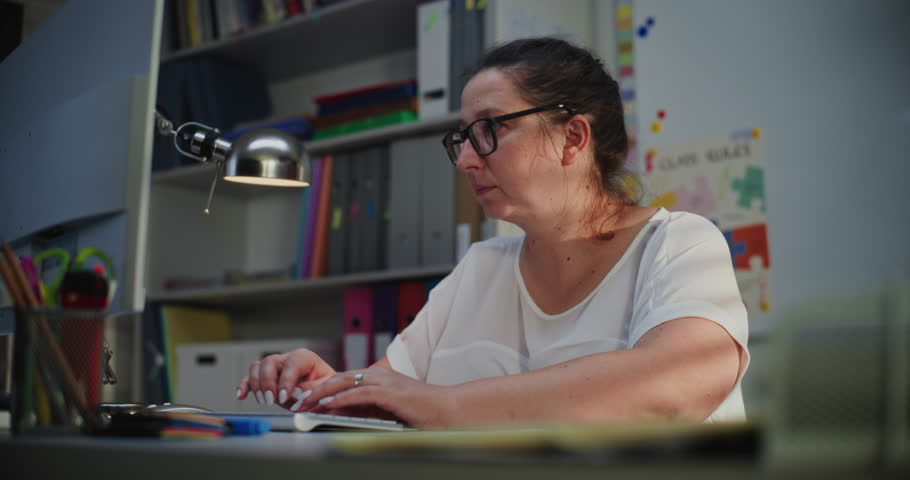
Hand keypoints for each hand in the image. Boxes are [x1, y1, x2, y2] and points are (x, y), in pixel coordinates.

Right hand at [235, 348, 336, 409]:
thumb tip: (296, 395)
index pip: (292, 363)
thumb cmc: (325, 390)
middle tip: (271, 400)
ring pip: (257, 367)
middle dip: (268, 382)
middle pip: (270, 362)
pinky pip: (249, 379)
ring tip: (264, 401)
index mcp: (304, 358)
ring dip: (257, 385)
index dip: (286, 380)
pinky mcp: (265, 381)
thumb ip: (310, 392)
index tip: (284, 396)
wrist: (323, 395)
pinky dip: (244, 386)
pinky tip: (241, 395)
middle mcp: (287, 360)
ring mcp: (274, 369)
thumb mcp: (325, 390)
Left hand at [293, 366, 454, 428]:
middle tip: (297, 400)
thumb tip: (340, 414)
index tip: (305, 398)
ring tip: (304, 403)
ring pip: (345, 383)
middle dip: (315, 390)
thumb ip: (365, 408)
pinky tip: (327, 405)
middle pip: (339, 378)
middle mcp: (379, 374)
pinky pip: (359, 394)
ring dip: (322, 394)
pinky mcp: (389, 393)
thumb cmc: (421, 411)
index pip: (343, 379)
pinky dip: (340, 399)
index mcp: (378, 377)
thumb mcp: (387, 409)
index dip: (322, 388)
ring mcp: (384, 381)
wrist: (447, 410)